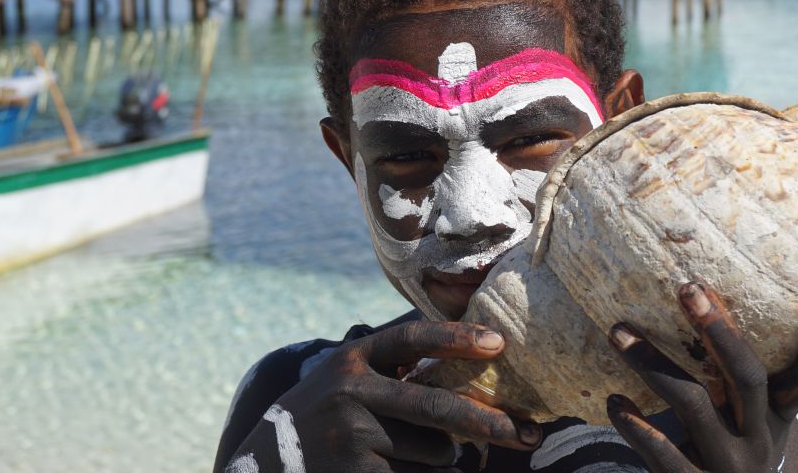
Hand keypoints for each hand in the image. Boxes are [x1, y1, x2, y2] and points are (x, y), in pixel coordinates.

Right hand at [226, 321, 541, 472]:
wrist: (266, 464)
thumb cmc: (327, 414)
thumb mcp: (349, 376)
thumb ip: (397, 366)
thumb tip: (473, 353)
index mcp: (355, 359)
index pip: (412, 338)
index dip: (456, 337)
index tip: (498, 342)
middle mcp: (351, 392)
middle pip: (436, 407)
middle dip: (488, 423)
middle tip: (530, 434)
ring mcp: (352, 437)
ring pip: (434, 453)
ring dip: (442, 459)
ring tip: (405, 454)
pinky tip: (393, 470)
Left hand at [605, 282, 797, 472]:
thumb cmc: (731, 446)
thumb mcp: (750, 419)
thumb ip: (740, 376)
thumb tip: (708, 298)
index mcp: (777, 417)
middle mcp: (758, 439)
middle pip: (748, 379)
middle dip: (719, 331)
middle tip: (688, 288)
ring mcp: (727, 464)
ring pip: (693, 405)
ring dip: (652, 363)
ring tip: (618, 332)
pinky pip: (662, 452)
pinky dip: (636, 425)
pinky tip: (614, 401)